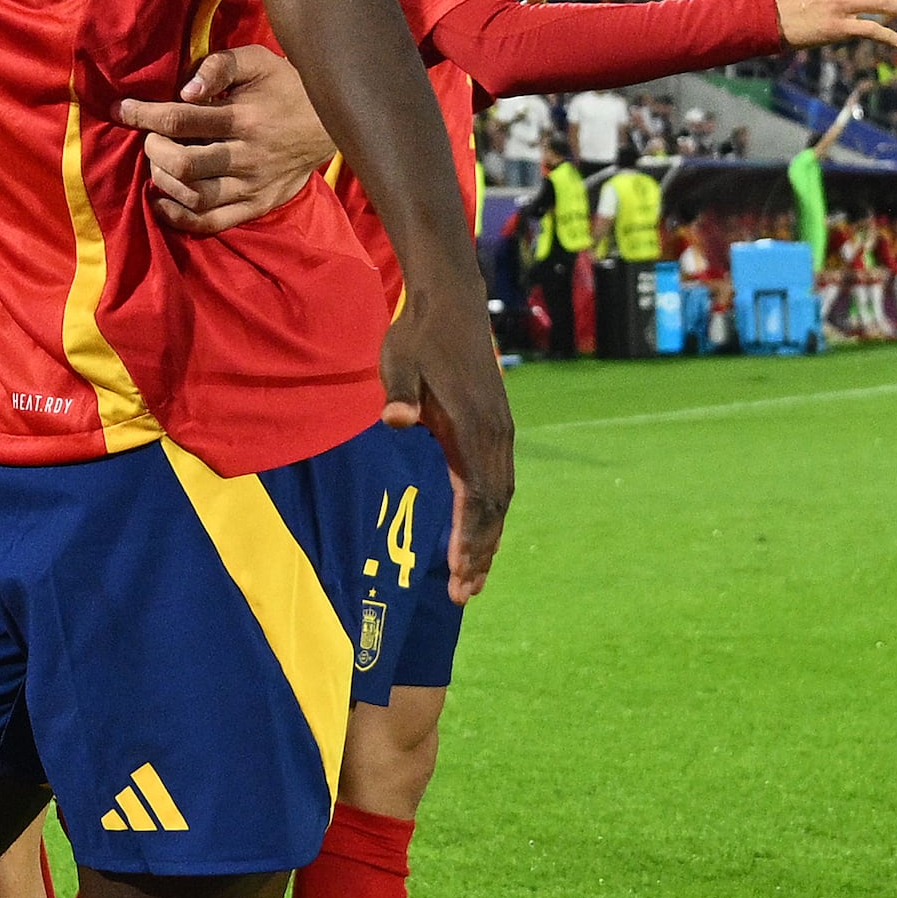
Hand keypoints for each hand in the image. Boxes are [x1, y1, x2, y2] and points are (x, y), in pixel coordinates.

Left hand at [118, 45, 330, 231]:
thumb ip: (219, 66)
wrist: (330, 122)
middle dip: (153, 150)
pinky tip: (162, 201)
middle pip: (182, 164)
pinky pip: (211, 223)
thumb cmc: (284, 86)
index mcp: (243, 118)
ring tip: (160, 162)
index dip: (142, 114)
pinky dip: (179, 217)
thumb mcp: (257, 61)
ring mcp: (251, 186)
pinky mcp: (256, 206)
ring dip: (163, 180)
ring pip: (193, 196)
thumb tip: (185, 90)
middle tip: (151, 138)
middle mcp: (247, 156)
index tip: (121, 109)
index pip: (180, 119)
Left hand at [379, 291, 512, 601]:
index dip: (469, 536)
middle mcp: (496, 435)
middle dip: (480, 552)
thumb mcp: (399, 360)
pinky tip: (477, 536)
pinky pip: (497, 482)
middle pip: (494, 507)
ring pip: (500, 498)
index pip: (477, 495)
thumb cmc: (418, 335)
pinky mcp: (495, 427)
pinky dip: (489, 515)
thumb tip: (395, 419)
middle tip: (463, 594)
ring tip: (472, 581)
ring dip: (487, 539)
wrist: (449, 302)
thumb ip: (399, 393)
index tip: (460, 571)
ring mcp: (500, 432)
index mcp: (474, 426)